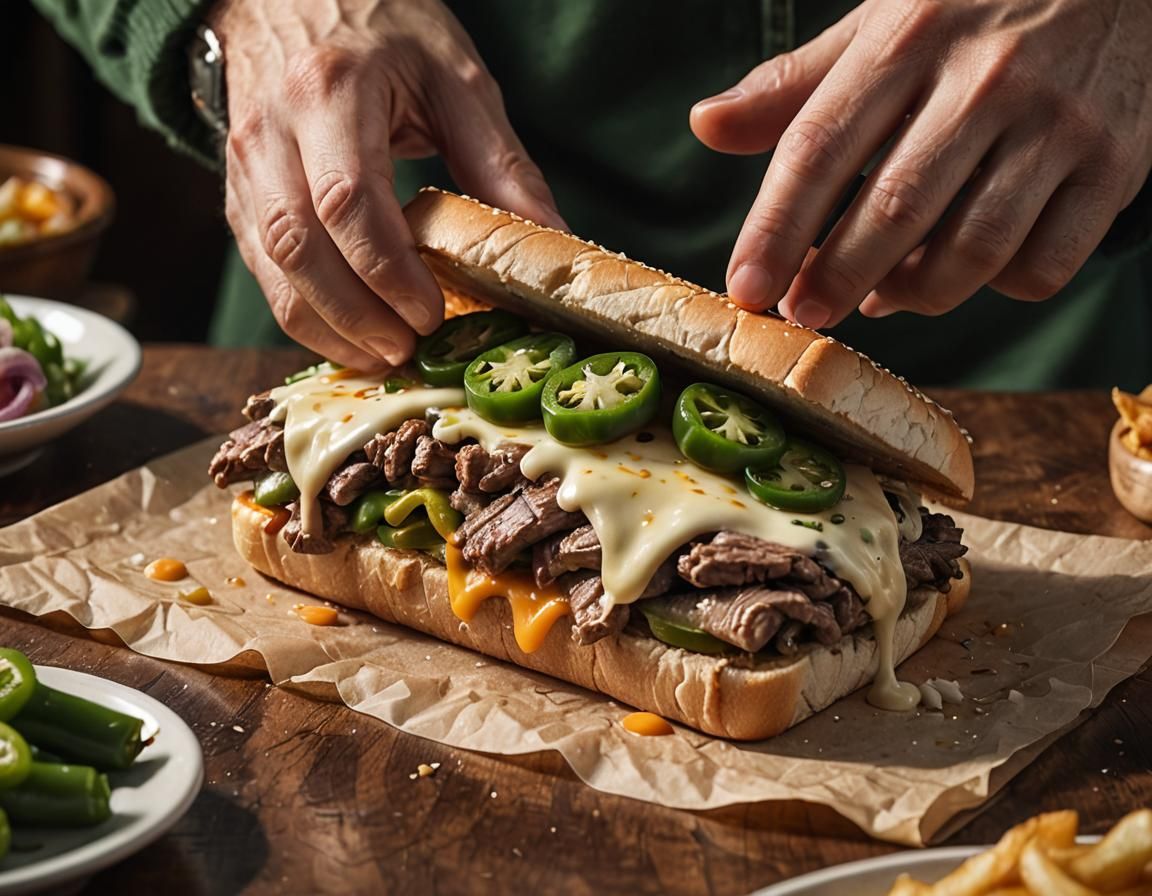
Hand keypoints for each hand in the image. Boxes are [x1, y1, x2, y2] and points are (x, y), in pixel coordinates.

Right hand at [211, 0, 563, 366]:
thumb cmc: (379, 23)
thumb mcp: (453, 76)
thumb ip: (500, 161)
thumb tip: (551, 239)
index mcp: (330, 90)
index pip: (348, 201)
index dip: (388, 272)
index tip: (430, 314)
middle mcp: (272, 129)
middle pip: (299, 245)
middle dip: (354, 315)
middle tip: (407, 349)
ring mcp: (243, 162)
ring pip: (270, 265)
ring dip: (323, 326)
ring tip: (380, 355)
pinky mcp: (235, 189)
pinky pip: (260, 265)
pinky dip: (302, 310)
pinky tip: (346, 333)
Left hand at [691, 0, 1151, 327]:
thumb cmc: (976, 7)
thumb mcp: (882, 23)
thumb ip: (797, 84)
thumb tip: (707, 125)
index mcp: (911, 37)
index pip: (822, 147)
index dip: (775, 228)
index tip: (745, 289)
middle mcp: (987, 78)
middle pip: (894, 209)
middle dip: (835, 278)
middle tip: (803, 312)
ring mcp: (1059, 123)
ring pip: (972, 251)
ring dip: (913, 293)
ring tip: (878, 296)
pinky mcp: (1115, 165)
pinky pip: (1043, 265)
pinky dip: (994, 288)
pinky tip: (963, 274)